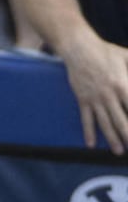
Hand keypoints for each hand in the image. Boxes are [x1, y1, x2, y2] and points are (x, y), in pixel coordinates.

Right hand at [60, 31, 127, 154]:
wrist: (78, 49)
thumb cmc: (105, 51)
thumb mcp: (127, 56)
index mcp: (122, 84)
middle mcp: (109, 95)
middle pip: (122, 120)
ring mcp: (94, 99)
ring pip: (105, 123)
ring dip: (112, 138)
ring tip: (118, 152)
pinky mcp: (83, 99)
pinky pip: (86, 119)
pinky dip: (88, 132)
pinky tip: (91, 144)